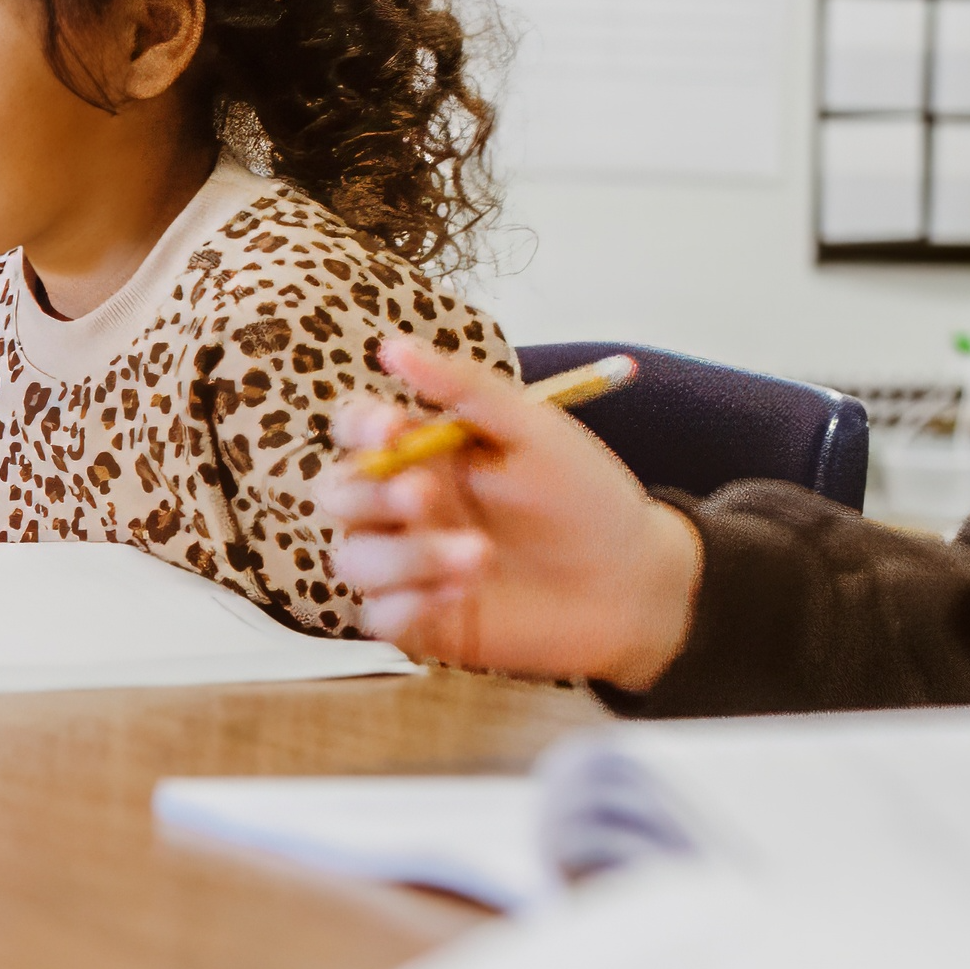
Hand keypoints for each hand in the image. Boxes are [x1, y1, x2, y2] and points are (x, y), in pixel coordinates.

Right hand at [308, 337, 705, 687]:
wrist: (632, 584)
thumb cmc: (584, 497)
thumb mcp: (533, 430)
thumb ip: (465, 388)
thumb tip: (393, 347)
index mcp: (423, 451)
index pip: (355, 429)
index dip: (357, 426)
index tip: (391, 428)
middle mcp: (405, 507)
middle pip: (337, 495)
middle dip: (372, 495)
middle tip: (427, 496)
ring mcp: (410, 565)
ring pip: (353, 559)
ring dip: (405, 556)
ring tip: (481, 557)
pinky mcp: (424, 621)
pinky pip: (378, 617)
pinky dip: (407, 605)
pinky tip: (462, 594)